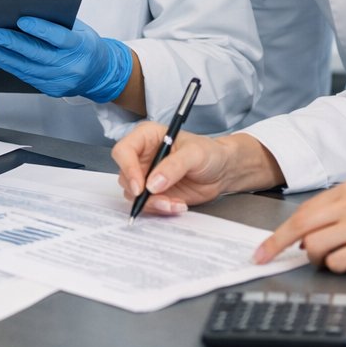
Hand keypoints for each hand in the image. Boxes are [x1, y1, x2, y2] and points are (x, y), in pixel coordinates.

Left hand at [0, 17, 131, 101]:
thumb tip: (28, 9)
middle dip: (11, 43)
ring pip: (27, 68)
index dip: (40, 29)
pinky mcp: (51, 89)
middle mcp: (71, 66)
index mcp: (82, 47)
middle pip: (37, 54)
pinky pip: (26, 77)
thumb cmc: (87, 46)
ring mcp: (61, 81)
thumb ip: (58, 22)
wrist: (100, 74)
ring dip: (3, 56)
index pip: (59, 38)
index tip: (21, 20)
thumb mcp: (80, 29)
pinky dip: (10, 66)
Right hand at [111, 123, 247, 214]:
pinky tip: (178, 205)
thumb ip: (174, 166)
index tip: (140, 187)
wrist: (222, 171)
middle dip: (141, 192)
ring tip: (175, 203)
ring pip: (134, 194)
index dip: (127, 169)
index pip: (123, 151)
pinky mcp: (154, 193)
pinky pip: (148, 205)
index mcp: (146, 137)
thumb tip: (153, 183)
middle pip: (125, 176)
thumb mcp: (194, 153)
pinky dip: (161, 209)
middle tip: (161, 199)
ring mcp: (146, 176)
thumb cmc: (209, 153)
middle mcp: (142, 156)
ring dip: (153, 204)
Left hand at [253, 181, 345, 270]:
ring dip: (316, 259)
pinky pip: (338, 263)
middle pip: (300, 226)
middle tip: (265, 260)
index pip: (301, 212)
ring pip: (315, 246)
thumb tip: (304, 231)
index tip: (262, 250)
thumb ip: (337, 211)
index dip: (277, 234)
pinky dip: (337, 268)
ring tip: (332, 259)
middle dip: (277, 246)